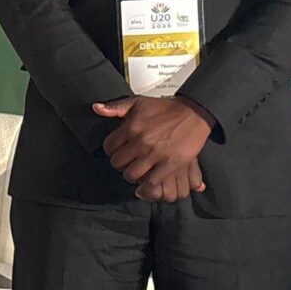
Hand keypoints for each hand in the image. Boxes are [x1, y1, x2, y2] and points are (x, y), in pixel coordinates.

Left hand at [92, 96, 210, 196]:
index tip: (118, 151)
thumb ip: (115, 107)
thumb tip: (97, 108)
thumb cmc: (166, 109)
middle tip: (127, 162)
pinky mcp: (170, 164)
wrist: (193, 113)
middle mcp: (141, 141)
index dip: (112, 151)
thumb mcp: (138, 103)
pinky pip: (151, 183)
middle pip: (118, 163)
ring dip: (132, 175)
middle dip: (120, 164)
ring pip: (131, 175)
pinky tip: (146, 183)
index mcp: (131, 127)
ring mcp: (155, 154)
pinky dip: (146, 186)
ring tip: (137, 171)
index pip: (109, 147)